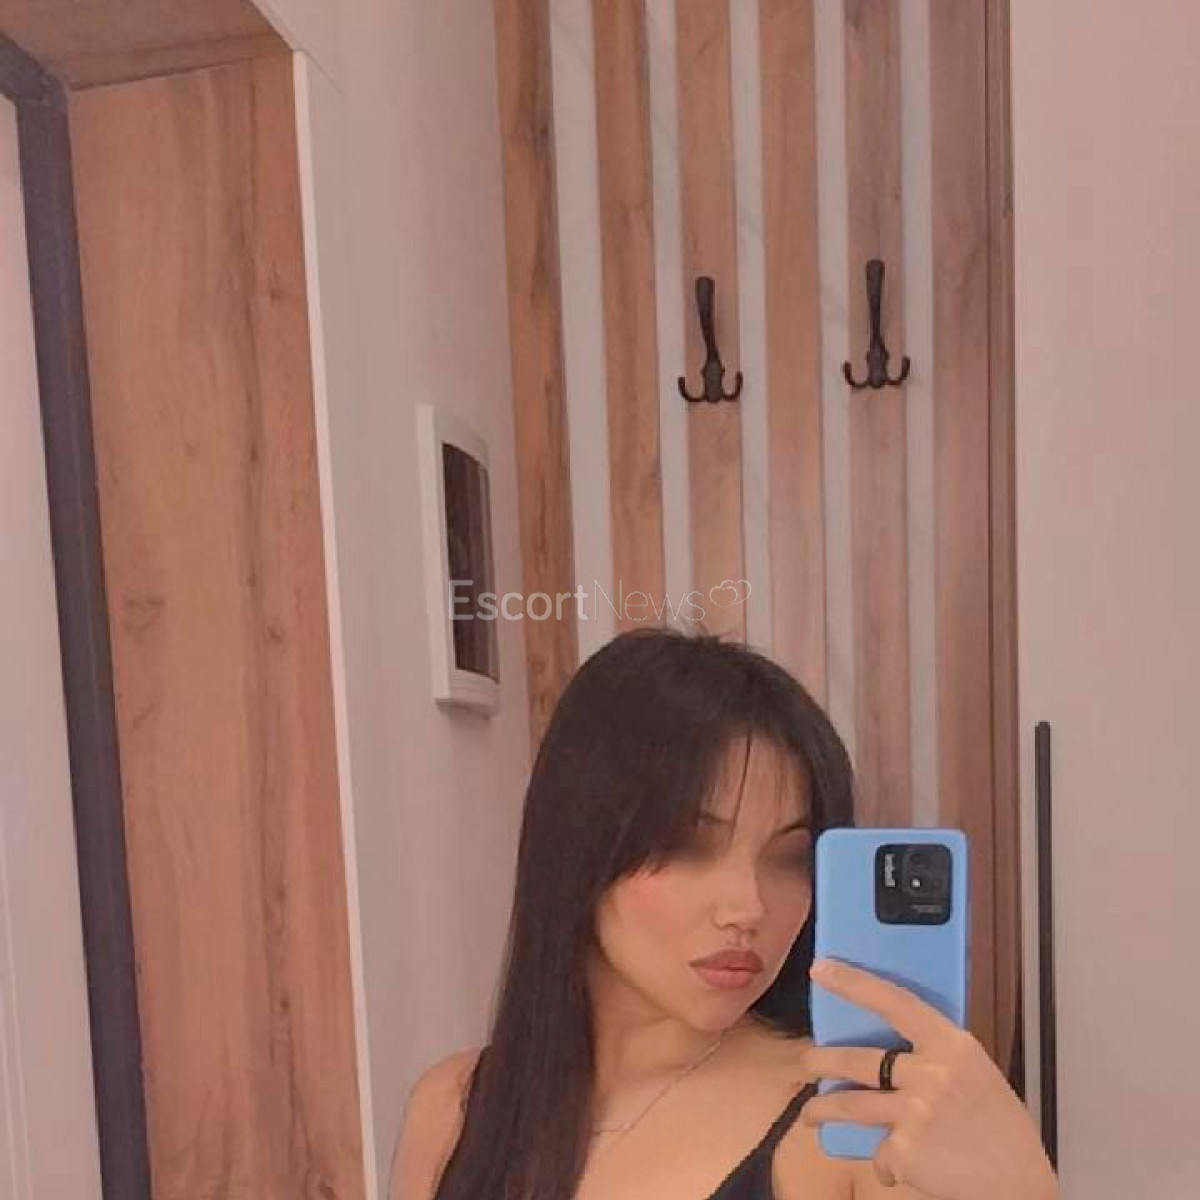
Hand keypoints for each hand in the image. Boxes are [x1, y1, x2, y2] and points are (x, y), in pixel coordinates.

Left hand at [801, 958, 1057, 1199]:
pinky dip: (885, 1163)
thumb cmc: (1003, 1133)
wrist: (1020, 1190)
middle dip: (821, 1061)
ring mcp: (915, 1112)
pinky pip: (879, 1153)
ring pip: (849, 1104)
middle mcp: (931, 1073)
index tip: (821, 969)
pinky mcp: (905, 1151)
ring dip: (821, 1110)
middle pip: (857, 1059)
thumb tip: (896, 1046)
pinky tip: (900, 1168)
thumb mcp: (978, 1076)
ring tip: (810, 1115)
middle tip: (806, 1062)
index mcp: (953, 1046)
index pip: (895, 1001)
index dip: (853, 983)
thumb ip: (940, 1057)